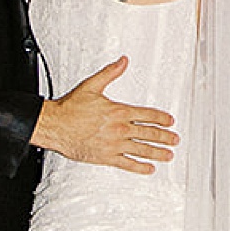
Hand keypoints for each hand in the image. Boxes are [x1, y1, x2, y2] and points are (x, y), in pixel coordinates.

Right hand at [31, 57, 177, 175]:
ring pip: (141, 150)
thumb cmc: (70, 108)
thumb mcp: (92, 85)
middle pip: (148, 134)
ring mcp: (114, 145)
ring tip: (168, 155)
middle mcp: (119, 129)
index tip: (170, 121)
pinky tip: (149, 168)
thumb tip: (123, 61)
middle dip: (164, 137)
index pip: (147, 115)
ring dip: (157, 153)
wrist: (55, 126)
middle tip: (174, 139)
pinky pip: (127, 164)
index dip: (161, 118)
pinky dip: (140, 167)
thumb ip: (110, 73)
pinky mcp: (106, 157)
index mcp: (118, 111)